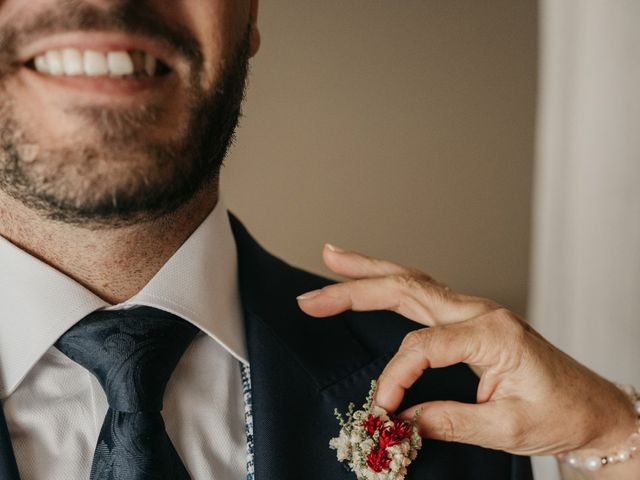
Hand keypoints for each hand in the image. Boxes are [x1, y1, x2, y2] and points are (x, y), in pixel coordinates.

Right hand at [297, 245, 636, 456]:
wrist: (595, 409)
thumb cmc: (562, 414)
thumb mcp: (507, 429)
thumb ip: (448, 421)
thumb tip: (400, 421)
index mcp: (491, 333)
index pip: (422, 347)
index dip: (395, 377)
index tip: (386, 410)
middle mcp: (480, 312)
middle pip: (406, 289)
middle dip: (354, 289)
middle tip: (311, 298)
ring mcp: (475, 311)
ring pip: (413, 282)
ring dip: (369, 272)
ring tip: (332, 258)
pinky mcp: (471, 319)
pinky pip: (424, 294)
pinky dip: (392, 284)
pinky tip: (373, 279)